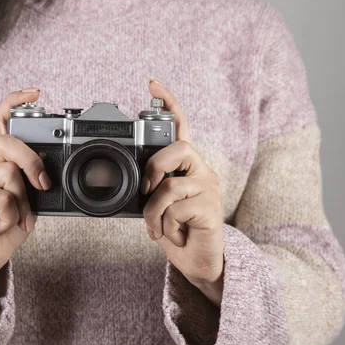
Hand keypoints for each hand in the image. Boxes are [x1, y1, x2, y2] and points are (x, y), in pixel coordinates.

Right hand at [0, 88, 50, 302]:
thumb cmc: (2, 230)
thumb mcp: (25, 202)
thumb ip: (30, 182)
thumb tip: (45, 174)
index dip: (15, 102)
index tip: (36, 92)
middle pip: (9, 142)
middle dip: (33, 163)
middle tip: (42, 186)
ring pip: (10, 172)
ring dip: (21, 201)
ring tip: (14, 218)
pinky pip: (2, 195)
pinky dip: (11, 214)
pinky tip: (1, 223)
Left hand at [142, 80, 224, 305]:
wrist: (198, 262)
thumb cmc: (176, 230)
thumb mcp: (157, 205)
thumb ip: (151, 187)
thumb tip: (133, 181)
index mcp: (186, 166)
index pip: (181, 127)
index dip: (169, 103)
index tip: (152, 83)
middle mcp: (202, 170)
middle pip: (178, 147)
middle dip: (153, 168)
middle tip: (146, 191)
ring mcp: (209, 188)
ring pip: (170, 185)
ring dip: (152, 212)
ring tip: (155, 227)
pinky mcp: (211, 208)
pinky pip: (176, 208)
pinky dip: (163, 225)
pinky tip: (170, 235)